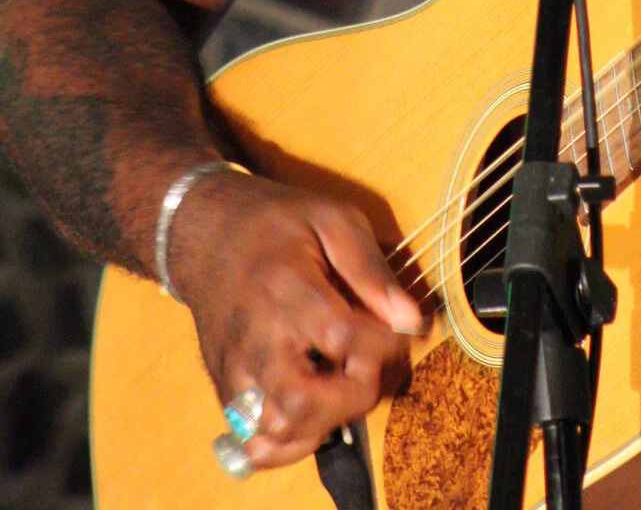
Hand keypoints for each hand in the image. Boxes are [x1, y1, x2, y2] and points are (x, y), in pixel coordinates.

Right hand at [166, 168, 423, 469]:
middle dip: (353, 396)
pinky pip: (255, 440)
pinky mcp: (224, 387)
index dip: (385, 344)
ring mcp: (235, 367)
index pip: (342, 337)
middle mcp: (256, 335)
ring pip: (278, 430)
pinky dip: (291, 441)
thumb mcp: (332, 220)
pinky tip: (314, 412)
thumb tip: (410, 319)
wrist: (208, 233)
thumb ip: (371, 270)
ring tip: (341, 386)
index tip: (402, 331)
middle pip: (304, 402)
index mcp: (285, 285)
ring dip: (325, 422)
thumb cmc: (277, 223)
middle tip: (368, 365)